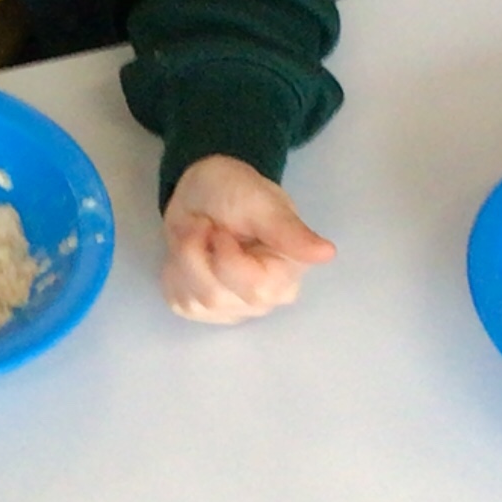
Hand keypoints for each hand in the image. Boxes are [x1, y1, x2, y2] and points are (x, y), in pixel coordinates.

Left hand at [161, 156, 335, 322]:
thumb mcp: (263, 203)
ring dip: (184, 259)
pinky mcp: (202, 310)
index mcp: (286, 275)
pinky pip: (178, 301)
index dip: (227, 256)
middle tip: (205, 226)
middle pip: (217, 297)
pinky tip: (189, 253)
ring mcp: (231, 309)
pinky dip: (174, 272)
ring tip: (198, 234)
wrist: (204, 192)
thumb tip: (327, 253)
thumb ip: (290, 232)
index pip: (255, 289)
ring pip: (193, 301)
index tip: (220, 229)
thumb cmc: (236, 191)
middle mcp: (263, 301)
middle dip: (198, 254)